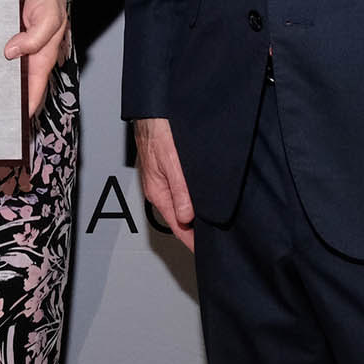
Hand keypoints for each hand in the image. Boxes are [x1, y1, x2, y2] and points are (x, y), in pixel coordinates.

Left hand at [5, 0, 72, 117]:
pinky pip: (3, 54)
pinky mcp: (12, 36)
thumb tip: (12, 53)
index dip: (27, 107)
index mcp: (43, 55)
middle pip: (21, 84)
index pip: (35, 88)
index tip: (16, 124)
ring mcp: (22, 46)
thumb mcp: (47, 16)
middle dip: (10, 101)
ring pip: (10, 71)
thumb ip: (33, 37)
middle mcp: (33, 54)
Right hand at [132, 117, 196, 250]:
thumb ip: (180, 190)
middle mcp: (158, 189)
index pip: (176, 226)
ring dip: (193, 216)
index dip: (191, 241)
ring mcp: (161, 181)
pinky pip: (179, 193)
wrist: (152, 111)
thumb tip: (187, 217)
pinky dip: (189, 201)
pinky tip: (199, 201)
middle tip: (211, 241)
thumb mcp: (172, 163)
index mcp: (158, 192)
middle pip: (178, 218)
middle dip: (193, 231)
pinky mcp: (166, 171)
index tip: (203, 251)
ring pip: (179, 205)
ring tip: (208, 225)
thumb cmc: (158, 132)